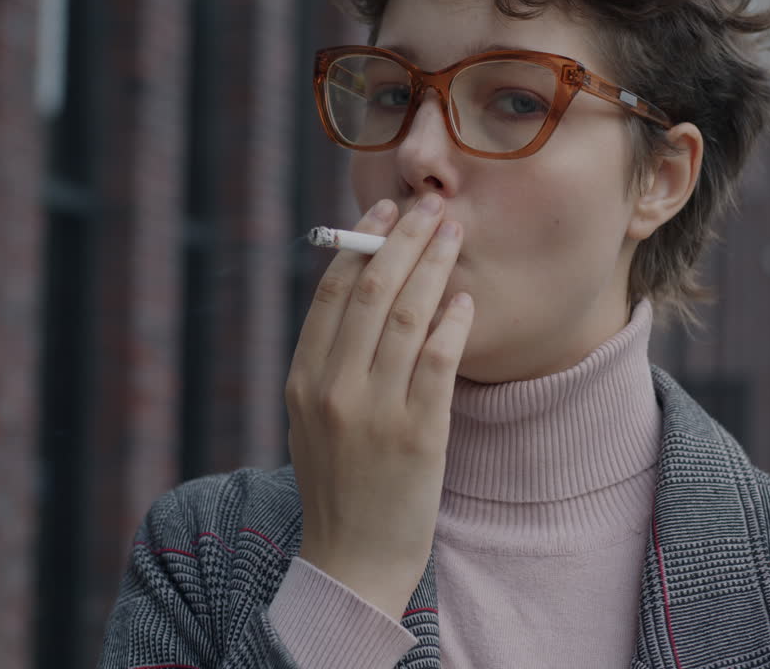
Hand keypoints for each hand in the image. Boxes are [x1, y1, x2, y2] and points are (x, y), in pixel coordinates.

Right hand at [286, 192, 471, 619]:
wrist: (351, 562)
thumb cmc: (338, 486)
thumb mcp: (313, 421)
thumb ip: (329, 364)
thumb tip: (364, 295)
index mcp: (303, 381)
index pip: (332, 295)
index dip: (360, 244)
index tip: (385, 212)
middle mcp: (333, 389)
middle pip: (371, 293)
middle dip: (404, 239)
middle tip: (431, 206)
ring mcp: (374, 412)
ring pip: (407, 317)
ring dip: (435, 267)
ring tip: (454, 235)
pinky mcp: (417, 435)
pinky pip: (438, 362)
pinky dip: (452, 323)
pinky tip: (466, 300)